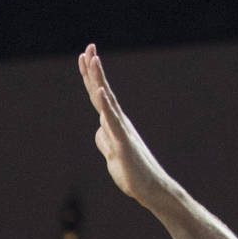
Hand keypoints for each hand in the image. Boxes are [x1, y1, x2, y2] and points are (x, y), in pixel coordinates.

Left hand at [78, 43, 180, 208]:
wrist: (151, 190)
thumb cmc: (133, 174)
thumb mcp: (112, 155)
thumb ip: (104, 141)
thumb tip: (99, 130)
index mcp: (114, 125)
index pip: (99, 96)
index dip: (91, 77)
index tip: (85, 56)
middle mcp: (119, 123)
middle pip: (102, 92)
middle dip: (93, 70)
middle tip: (88, 48)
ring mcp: (121, 131)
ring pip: (107, 101)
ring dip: (98, 80)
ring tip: (92, 60)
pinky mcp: (123, 143)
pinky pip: (112, 121)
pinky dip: (105, 105)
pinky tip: (100, 91)